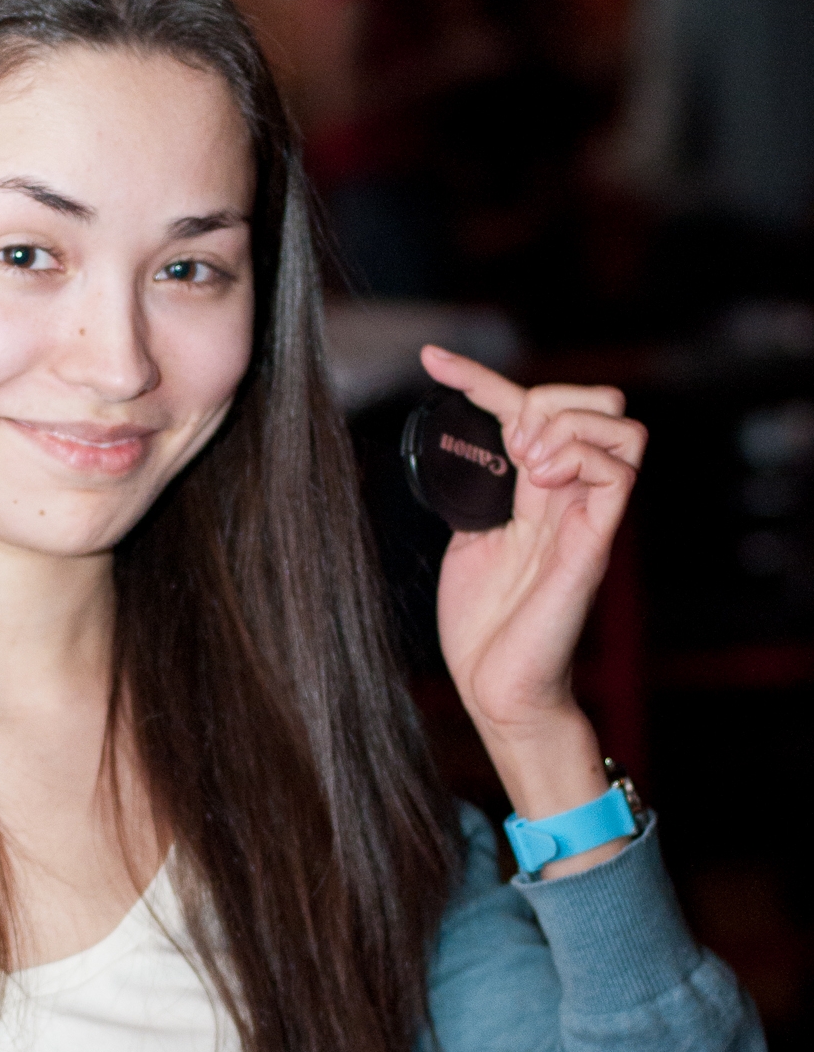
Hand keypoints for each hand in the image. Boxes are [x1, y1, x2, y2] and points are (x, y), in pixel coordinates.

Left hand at [421, 344, 646, 831]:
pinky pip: (618, 469)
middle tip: (506, 438)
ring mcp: (587, 515)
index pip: (525, 410)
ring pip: (621, 424)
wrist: (497, 690)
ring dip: (565, 424)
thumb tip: (462, 447)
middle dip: (545, 395)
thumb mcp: (468, 540)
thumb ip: (476, 493)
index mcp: (535, 493)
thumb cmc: (484, 629)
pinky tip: (539, 478)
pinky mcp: (596, 541)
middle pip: (593, 401)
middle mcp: (569, 496)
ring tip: (526, 460)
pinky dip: (578, 454)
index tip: (431, 360)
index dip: (479, 376)